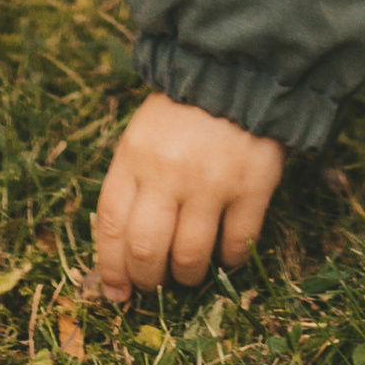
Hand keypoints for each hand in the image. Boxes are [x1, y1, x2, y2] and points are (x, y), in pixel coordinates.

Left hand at [94, 92, 283, 298]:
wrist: (238, 72)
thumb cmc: (183, 112)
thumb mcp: (142, 136)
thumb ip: (132, 185)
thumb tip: (123, 253)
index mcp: (134, 157)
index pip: (111, 226)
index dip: (111, 268)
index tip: (116, 292)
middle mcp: (168, 172)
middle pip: (146, 250)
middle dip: (146, 280)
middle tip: (154, 287)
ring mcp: (212, 181)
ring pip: (190, 256)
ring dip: (186, 277)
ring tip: (188, 275)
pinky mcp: (253, 186)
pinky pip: (237, 244)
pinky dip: (229, 260)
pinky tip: (225, 256)